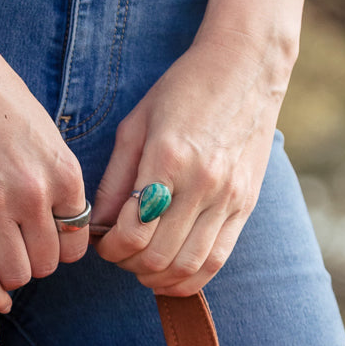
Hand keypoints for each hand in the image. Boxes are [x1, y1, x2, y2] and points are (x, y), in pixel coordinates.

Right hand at [0, 43, 89, 311]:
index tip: (44, 246)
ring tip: (0, 265)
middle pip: (46, 265)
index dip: (61, 252)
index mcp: (63, 173)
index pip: (76, 243)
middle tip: (17, 254)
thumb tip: (62, 230)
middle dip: (34, 266)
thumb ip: (56, 182)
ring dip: (10, 279)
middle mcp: (33, 193)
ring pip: (15, 274)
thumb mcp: (46, 137)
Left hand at [92, 28, 294, 295]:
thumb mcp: (137, 125)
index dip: (110, 249)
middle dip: (129, 264)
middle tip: (120, 253)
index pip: (133, 232)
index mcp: (169, 159)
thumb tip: (97, 227)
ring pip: (187, 266)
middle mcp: (202, 183)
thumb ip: (115, 180)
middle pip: (158, 257)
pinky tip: (170, 275)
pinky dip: (189, 279)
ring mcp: (228, 197)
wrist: (247, 65)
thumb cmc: (184, 90)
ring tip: (142, 266)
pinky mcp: (245, 206)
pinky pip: (217, 261)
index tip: (104, 242)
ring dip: (157, 278)